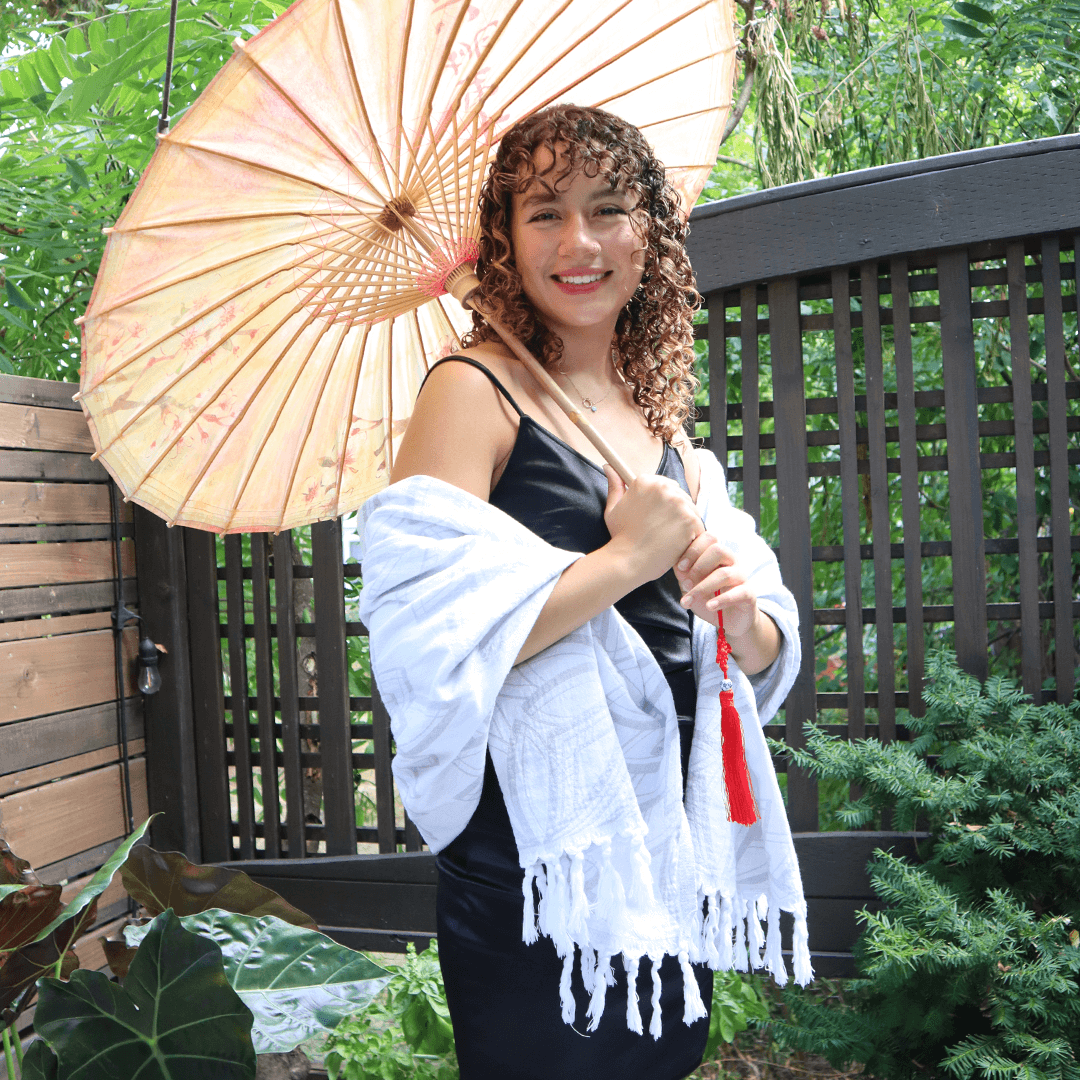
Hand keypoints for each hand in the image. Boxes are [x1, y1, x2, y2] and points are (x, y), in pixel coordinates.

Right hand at [603, 465, 701, 586]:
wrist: (629, 561)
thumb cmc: (620, 537)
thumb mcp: (613, 508)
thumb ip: (615, 486)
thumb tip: (608, 466)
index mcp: (645, 481)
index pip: (666, 485)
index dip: (664, 503)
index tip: (657, 516)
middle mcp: (663, 487)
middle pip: (681, 496)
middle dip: (675, 512)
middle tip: (662, 530)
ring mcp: (679, 503)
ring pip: (691, 510)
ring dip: (684, 523)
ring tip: (669, 538)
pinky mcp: (690, 520)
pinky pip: (698, 525)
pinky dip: (692, 537)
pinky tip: (678, 545)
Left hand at [673, 532, 758, 636]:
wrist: (729, 619)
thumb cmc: (709, 597)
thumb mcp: (692, 586)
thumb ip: (684, 574)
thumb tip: (677, 565)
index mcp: (717, 554)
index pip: (709, 538)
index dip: (693, 550)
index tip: (680, 567)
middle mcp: (731, 561)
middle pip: (718, 550)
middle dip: (698, 567)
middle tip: (686, 584)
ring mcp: (742, 576)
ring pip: (724, 574)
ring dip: (703, 588)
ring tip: (689, 600)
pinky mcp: (749, 594)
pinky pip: (738, 593)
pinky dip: (721, 600)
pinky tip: (709, 606)